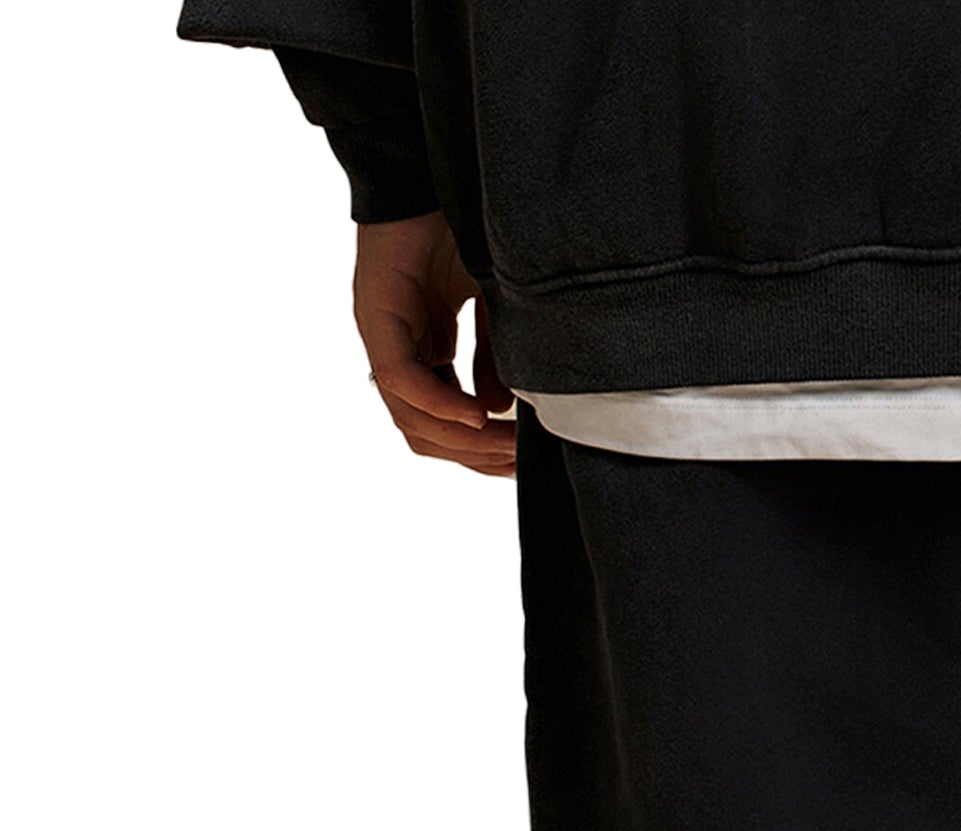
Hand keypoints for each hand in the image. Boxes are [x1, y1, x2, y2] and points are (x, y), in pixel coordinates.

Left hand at [353, 213, 515, 476]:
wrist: (427, 170)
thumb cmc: (459, 228)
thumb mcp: (491, 305)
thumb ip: (492, 360)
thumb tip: (495, 411)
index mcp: (424, 350)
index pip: (444, 422)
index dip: (480, 450)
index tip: (519, 463)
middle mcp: (398, 351)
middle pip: (426, 434)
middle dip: (473, 455)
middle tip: (515, 464)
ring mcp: (383, 337)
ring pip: (411, 418)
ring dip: (459, 440)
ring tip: (502, 445)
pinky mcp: (375, 317)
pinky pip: (401, 380)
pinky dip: (438, 404)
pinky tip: (476, 415)